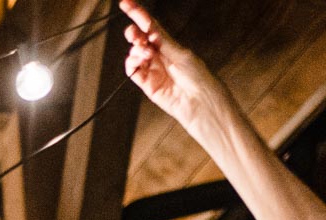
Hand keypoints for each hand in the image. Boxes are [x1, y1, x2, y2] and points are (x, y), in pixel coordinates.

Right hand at [119, 1, 230, 133]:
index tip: (125, 3)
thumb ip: (163, 43)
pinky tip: (139, 62)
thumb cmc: (199, 77)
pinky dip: (132, 64)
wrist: (200, 103)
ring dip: (136, 50)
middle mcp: (159, 55)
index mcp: (170, 44)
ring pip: (134, 54)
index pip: (151, 26)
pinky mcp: (147, 84)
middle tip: (135, 34)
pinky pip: (133, 71)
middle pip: (139, 39)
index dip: (138, 14)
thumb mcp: (182, 54)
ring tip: (145, 54)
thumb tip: (148, 30)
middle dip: (134, 33)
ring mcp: (152, 69)